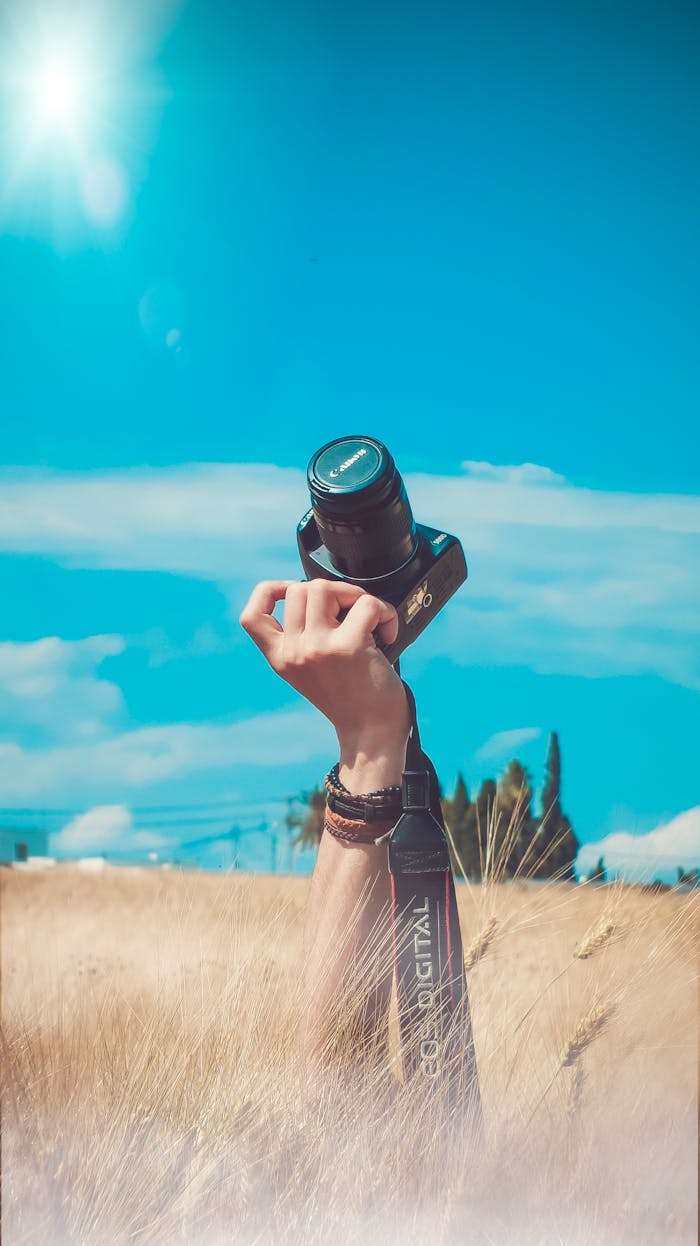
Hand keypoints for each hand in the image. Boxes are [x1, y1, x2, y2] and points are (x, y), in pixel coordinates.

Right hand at [239, 579, 408, 788]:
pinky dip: (384, 612)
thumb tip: (321, 593)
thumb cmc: (349, 699)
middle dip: (332, 591)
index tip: (292, 590)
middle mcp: (294, 652)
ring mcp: (319, 648)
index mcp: (280, 658)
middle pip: (299, 589)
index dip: (268, 591)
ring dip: (354, 595)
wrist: (371, 733)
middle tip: (351, 612)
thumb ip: (302, 638)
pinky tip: (387, 633)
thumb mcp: (309, 671)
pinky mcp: (349, 646)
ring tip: (369, 618)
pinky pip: (367, 604)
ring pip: (326, 588)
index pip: (250, 616)